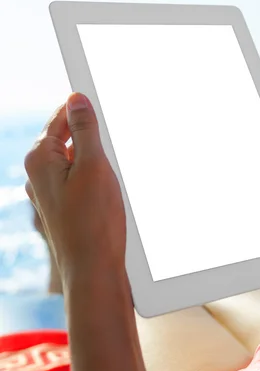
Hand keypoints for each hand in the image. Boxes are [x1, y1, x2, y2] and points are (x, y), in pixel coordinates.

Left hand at [24, 93, 125, 283]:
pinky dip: (92, 175)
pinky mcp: (59, 205)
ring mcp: (47, 192)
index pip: (59, 117)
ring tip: (110, 172)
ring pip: (72, 158)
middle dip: (89, 136)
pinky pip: (75, 177)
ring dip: (92, 157)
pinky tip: (106, 188)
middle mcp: (37, 174)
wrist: (93, 270)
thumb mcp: (93, 164)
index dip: (82, 108)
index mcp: (39, 158)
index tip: (100, 100)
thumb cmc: (94, 221)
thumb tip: (76, 99)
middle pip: (65, 137)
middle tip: (111, 143)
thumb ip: (84, 129)